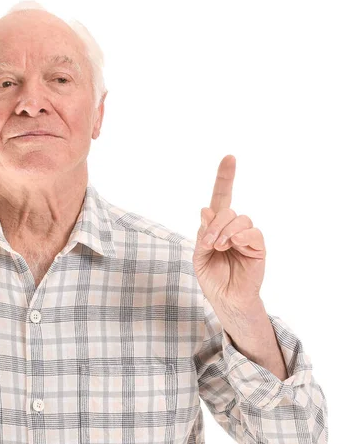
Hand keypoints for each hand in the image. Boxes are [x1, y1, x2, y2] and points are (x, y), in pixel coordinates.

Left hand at [192, 155, 266, 310]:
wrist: (225, 299)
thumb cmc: (212, 277)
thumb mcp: (199, 255)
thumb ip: (202, 234)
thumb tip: (206, 210)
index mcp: (217, 226)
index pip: (222, 198)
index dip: (225, 178)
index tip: (229, 157)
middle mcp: (233, 228)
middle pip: (227, 210)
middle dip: (214, 224)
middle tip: (208, 242)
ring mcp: (247, 237)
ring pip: (240, 219)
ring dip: (225, 231)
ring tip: (219, 247)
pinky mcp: (258, 247)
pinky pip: (253, 232)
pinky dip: (241, 236)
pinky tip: (233, 246)